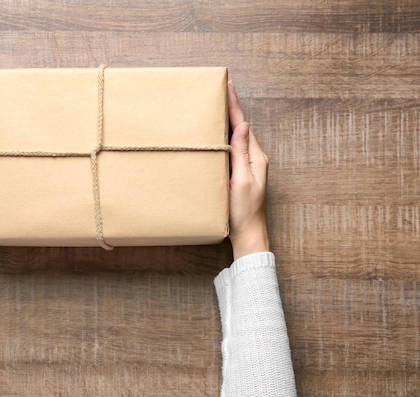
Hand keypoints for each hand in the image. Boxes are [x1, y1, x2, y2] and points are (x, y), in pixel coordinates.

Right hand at [227, 80, 269, 259]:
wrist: (247, 234)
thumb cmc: (244, 212)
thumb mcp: (242, 181)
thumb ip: (242, 153)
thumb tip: (243, 126)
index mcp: (256, 157)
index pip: (242, 125)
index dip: (234, 105)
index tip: (228, 86)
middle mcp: (254, 159)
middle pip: (240, 127)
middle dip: (230, 108)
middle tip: (220, 90)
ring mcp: (247, 167)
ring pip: (236, 138)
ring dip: (226, 122)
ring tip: (216, 106)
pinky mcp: (240, 174)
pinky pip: (232, 150)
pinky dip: (224, 138)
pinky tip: (216, 136)